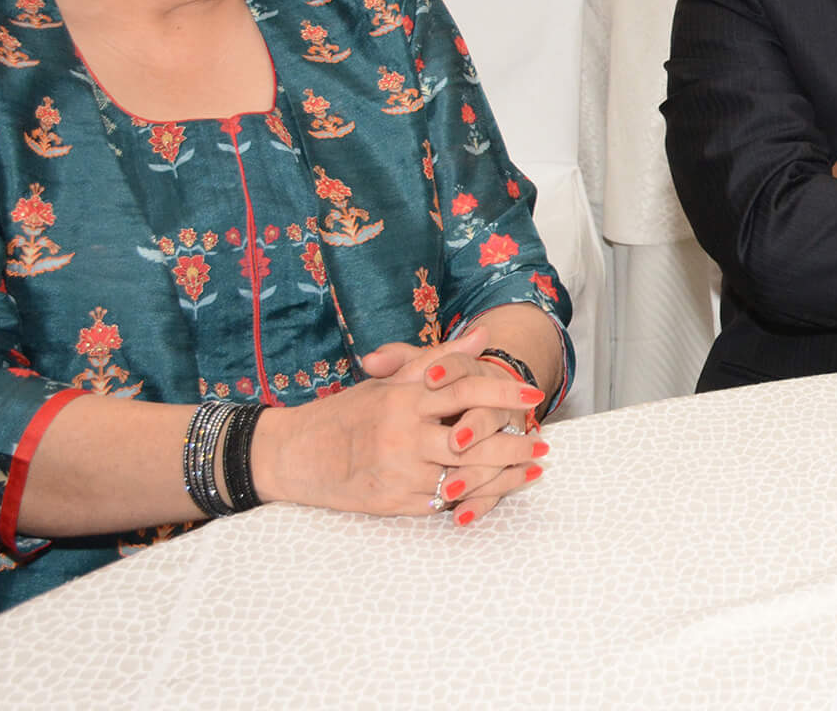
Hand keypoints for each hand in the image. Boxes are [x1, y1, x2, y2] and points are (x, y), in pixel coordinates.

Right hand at [254, 326, 545, 522]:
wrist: (292, 456)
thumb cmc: (345, 414)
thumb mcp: (388, 381)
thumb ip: (437, 360)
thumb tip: (482, 335)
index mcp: (403, 399)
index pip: (462, 390)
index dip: (502, 392)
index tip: (533, 394)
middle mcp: (401, 435)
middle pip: (470, 441)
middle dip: (512, 443)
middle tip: (544, 442)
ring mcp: (396, 472)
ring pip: (461, 477)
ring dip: (502, 476)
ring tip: (533, 469)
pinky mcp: (391, 502)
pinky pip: (441, 502)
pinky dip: (473, 498)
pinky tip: (496, 491)